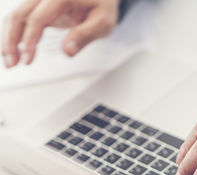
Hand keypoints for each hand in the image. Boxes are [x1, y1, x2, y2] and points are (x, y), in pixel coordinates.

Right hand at [2, 0, 119, 67]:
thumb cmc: (104, 7)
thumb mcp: (102, 23)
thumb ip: (85, 36)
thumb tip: (68, 52)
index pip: (38, 18)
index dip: (30, 40)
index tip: (28, 59)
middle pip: (20, 15)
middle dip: (11, 41)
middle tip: (12, 64)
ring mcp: (42, 0)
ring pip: (17, 16)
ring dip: (9, 39)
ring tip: (11, 62)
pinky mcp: (40, 7)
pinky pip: (23, 18)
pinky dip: (16, 35)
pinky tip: (17, 51)